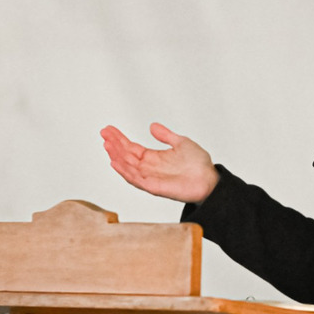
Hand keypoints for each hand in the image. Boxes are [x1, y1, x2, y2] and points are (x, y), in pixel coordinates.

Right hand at [100, 123, 219, 203]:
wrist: (210, 180)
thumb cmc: (199, 165)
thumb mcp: (181, 143)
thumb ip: (166, 135)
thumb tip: (152, 126)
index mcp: (154, 158)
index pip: (131, 147)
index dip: (119, 139)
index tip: (108, 129)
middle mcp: (149, 168)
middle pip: (126, 155)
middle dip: (114, 145)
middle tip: (103, 134)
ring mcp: (150, 178)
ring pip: (128, 167)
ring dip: (117, 156)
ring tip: (107, 145)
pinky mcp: (155, 187)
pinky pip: (136, 180)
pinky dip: (125, 172)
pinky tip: (116, 162)